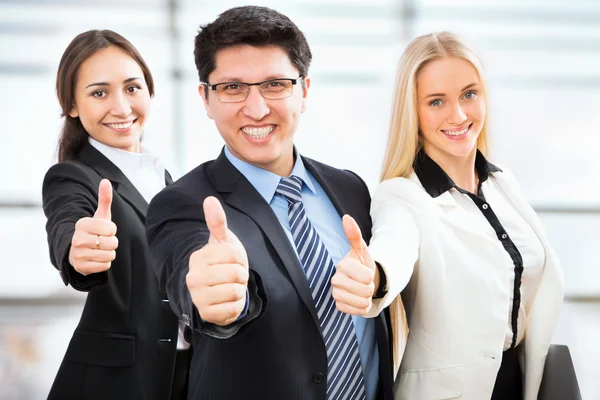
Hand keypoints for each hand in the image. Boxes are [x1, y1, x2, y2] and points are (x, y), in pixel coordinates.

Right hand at [69, 179, 118, 275]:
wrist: (79, 251)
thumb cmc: (94, 231)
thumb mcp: (100, 215)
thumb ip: (104, 199)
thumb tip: (105, 181)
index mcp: (82, 224)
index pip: (111, 229)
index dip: (112, 230)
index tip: (104, 230)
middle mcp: (77, 239)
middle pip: (112, 243)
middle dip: (112, 243)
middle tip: (102, 241)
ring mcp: (77, 254)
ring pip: (110, 255)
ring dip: (109, 253)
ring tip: (99, 249)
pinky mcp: (80, 267)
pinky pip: (105, 266)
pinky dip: (104, 263)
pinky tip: (96, 258)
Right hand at [186, 196, 248, 325]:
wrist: (215, 292)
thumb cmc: (220, 264)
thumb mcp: (221, 242)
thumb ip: (217, 222)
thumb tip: (210, 199)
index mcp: (198, 258)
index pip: (234, 254)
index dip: (239, 258)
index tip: (231, 261)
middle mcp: (194, 278)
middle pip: (237, 273)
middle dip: (241, 275)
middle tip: (232, 277)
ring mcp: (198, 297)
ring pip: (236, 291)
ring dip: (239, 290)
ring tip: (229, 287)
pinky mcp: (206, 314)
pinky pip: (234, 309)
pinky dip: (236, 306)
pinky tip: (227, 301)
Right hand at [331, 215, 378, 314]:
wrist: (361, 280)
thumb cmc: (362, 264)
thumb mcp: (362, 250)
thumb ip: (354, 234)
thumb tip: (346, 217)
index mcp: (342, 265)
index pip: (366, 276)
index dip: (371, 276)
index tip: (366, 272)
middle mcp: (336, 279)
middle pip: (365, 290)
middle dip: (370, 288)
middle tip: (366, 283)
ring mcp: (336, 293)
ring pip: (361, 302)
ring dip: (367, 299)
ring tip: (363, 291)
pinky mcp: (338, 306)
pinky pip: (356, 312)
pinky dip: (362, 308)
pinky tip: (359, 300)